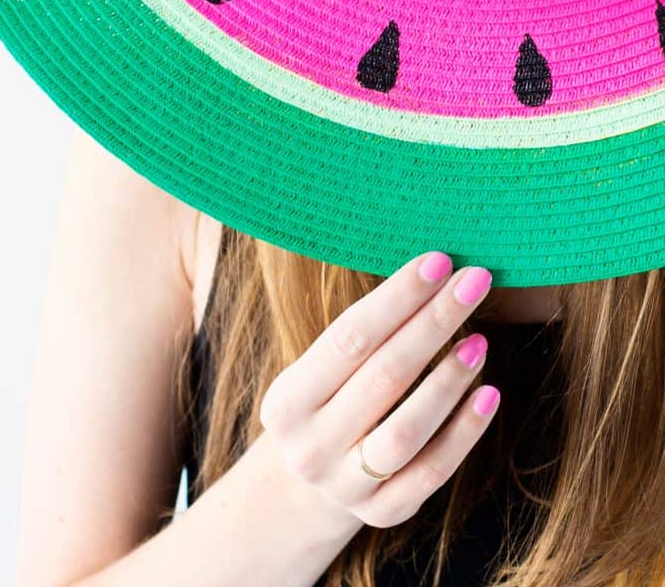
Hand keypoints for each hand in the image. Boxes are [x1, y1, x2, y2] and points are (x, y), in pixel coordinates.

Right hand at [259, 252, 498, 529]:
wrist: (305, 488)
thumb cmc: (327, 401)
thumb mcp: (320, 371)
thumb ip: (363, 335)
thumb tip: (432, 274)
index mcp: (287, 400)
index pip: (350, 338)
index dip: (398, 298)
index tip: (439, 261)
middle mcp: (311, 446)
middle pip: (384, 377)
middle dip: (434, 323)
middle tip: (475, 282)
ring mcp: (346, 486)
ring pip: (407, 431)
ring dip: (449, 381)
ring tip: (480, 341)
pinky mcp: (383, 513)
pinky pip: (432, 471)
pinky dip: (464, 432)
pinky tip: (489, 394)